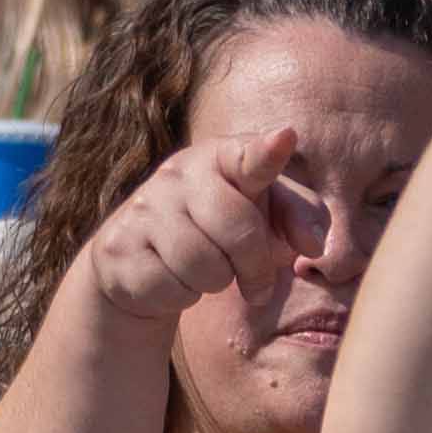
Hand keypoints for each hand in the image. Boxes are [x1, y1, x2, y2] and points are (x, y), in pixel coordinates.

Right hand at [77, 120, 310, 335]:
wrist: (140, 262)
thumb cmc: (219, 232)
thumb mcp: (265, 219)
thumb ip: (300, 219)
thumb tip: (314, 245)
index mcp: (219, 158)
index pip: (247, 155)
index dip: (266, 151)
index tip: (285, 137)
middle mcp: (177, 174)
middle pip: (237, 228)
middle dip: (255, 266)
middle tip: (256, 283)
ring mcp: (142, 209)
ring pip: (204, 265)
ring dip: (216, 281)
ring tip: (206, 272)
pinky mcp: (117, 248)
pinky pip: (172, 287)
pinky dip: (183, 295)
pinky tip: (173, 279)